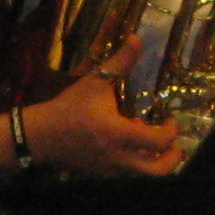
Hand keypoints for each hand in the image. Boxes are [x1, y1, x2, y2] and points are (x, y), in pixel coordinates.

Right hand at [27, 74, 185, 179]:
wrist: (40, 136)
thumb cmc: (68, 108)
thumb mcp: (95, 82)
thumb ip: (120, 61)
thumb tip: (137, 38)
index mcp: (119, 134)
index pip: (159, 141)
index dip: (171, 130)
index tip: (168, 119)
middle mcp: (118, 157)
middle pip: (158, 171)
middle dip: (172, 158)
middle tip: (173, 145)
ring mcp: (109, 169)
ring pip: (143, 176)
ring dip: (152, 161)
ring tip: (149, 144)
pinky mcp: (101, 174)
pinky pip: (126, 175)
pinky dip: (135, 163)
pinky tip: (128, 146)